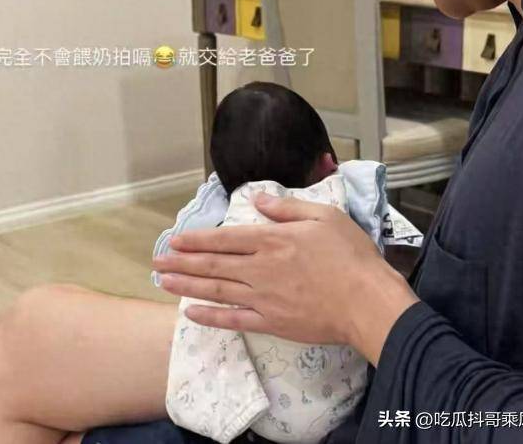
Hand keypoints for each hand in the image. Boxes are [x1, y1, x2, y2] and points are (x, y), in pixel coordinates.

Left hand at [152, 193, 419, 365]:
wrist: (367, 301)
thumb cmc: (350, 256)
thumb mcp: (323, 216)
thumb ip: (287, 208)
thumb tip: (257, 199)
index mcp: (272, 240)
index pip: (224, 238)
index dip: (196, 240)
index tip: (174, 241)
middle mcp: (260, 268)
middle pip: (212, 265)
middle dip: (181, 263)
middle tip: (155, 263)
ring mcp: (263, 298)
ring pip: (216, 291)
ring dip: (186, 286)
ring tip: (163, 283)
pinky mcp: (271, 323)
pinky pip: (233, 320)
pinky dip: (209, 317)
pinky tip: (190, 314)